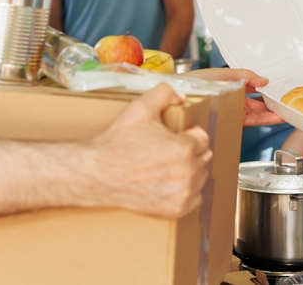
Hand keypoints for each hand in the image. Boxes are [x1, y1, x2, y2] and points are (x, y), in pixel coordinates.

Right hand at [88, 84, 211, 217]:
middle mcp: (188, 172)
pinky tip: (171, 183)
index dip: (189, 134)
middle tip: (169, 150)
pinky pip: (195, 198)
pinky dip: (187, 192)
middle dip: (191, 151)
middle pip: (204, 157)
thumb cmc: (118, 142)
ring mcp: (182, 193)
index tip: (175, 136)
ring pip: (201, 177)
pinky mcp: (175, 209)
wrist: (98, 174)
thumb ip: (164, 93)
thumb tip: (181, 96)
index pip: (203, 138)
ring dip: (191, 170)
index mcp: (184, 147)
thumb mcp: (140, 108)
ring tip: (168, 165)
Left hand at [183, 67, 282, 125]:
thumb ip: (242, 75)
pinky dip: (264, 120)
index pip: (254, 85)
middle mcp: (233, 99)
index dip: (266, 86)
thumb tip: (262, 79)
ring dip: (272, 112)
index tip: (279, 87)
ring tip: (286, 112)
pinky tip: (274, 118)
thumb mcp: (220, 74)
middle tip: (288, 103)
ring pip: (257, 111)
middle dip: (272, 101)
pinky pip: (251, 120)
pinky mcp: (231, 121)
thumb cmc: (193, 83)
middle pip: (258, 100)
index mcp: (231, 85)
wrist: (177, 97)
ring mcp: (233, 111)